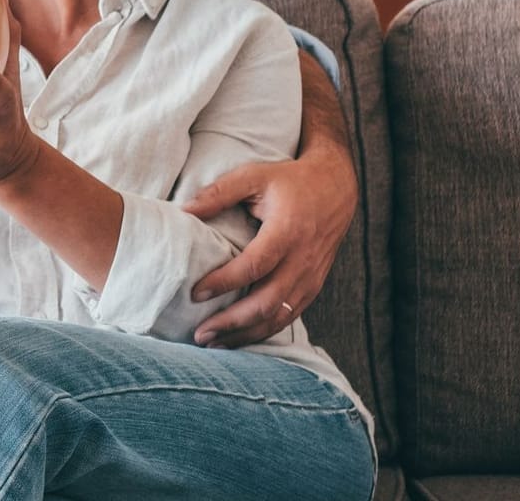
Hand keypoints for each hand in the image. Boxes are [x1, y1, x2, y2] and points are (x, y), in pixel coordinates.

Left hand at [182, 117, 355, 347]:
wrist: (336, 188)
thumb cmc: (290, 181)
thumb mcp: (253, 176)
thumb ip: (218, 193)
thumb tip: (183, 210)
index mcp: (287, 233)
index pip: (254, 266)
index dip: (224, 283)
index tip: (196, 294)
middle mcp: (303, 260)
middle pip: (267, 302)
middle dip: (232, 322)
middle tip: (200, 333)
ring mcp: (311, 277)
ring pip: (279, 316)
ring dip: (246, 334)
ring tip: (214, 343)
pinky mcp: (314, 285)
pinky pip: (290, 315)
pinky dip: (265, 330)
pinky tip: (240, 337)